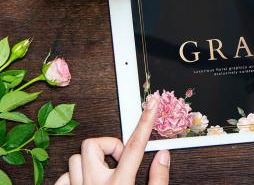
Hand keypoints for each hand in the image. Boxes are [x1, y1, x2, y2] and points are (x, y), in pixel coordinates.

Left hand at [55, 97, 169, 184]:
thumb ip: (159, 179)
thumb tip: (163, 155)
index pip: (135, 146)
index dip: (146, 121)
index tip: (152, 103)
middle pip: (94, 144)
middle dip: (107, 147)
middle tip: (117, 161)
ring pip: (75, 159)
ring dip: (89, 163)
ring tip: (102, 176)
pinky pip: (64, 176)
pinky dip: (74, 176)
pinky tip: (85, 183)